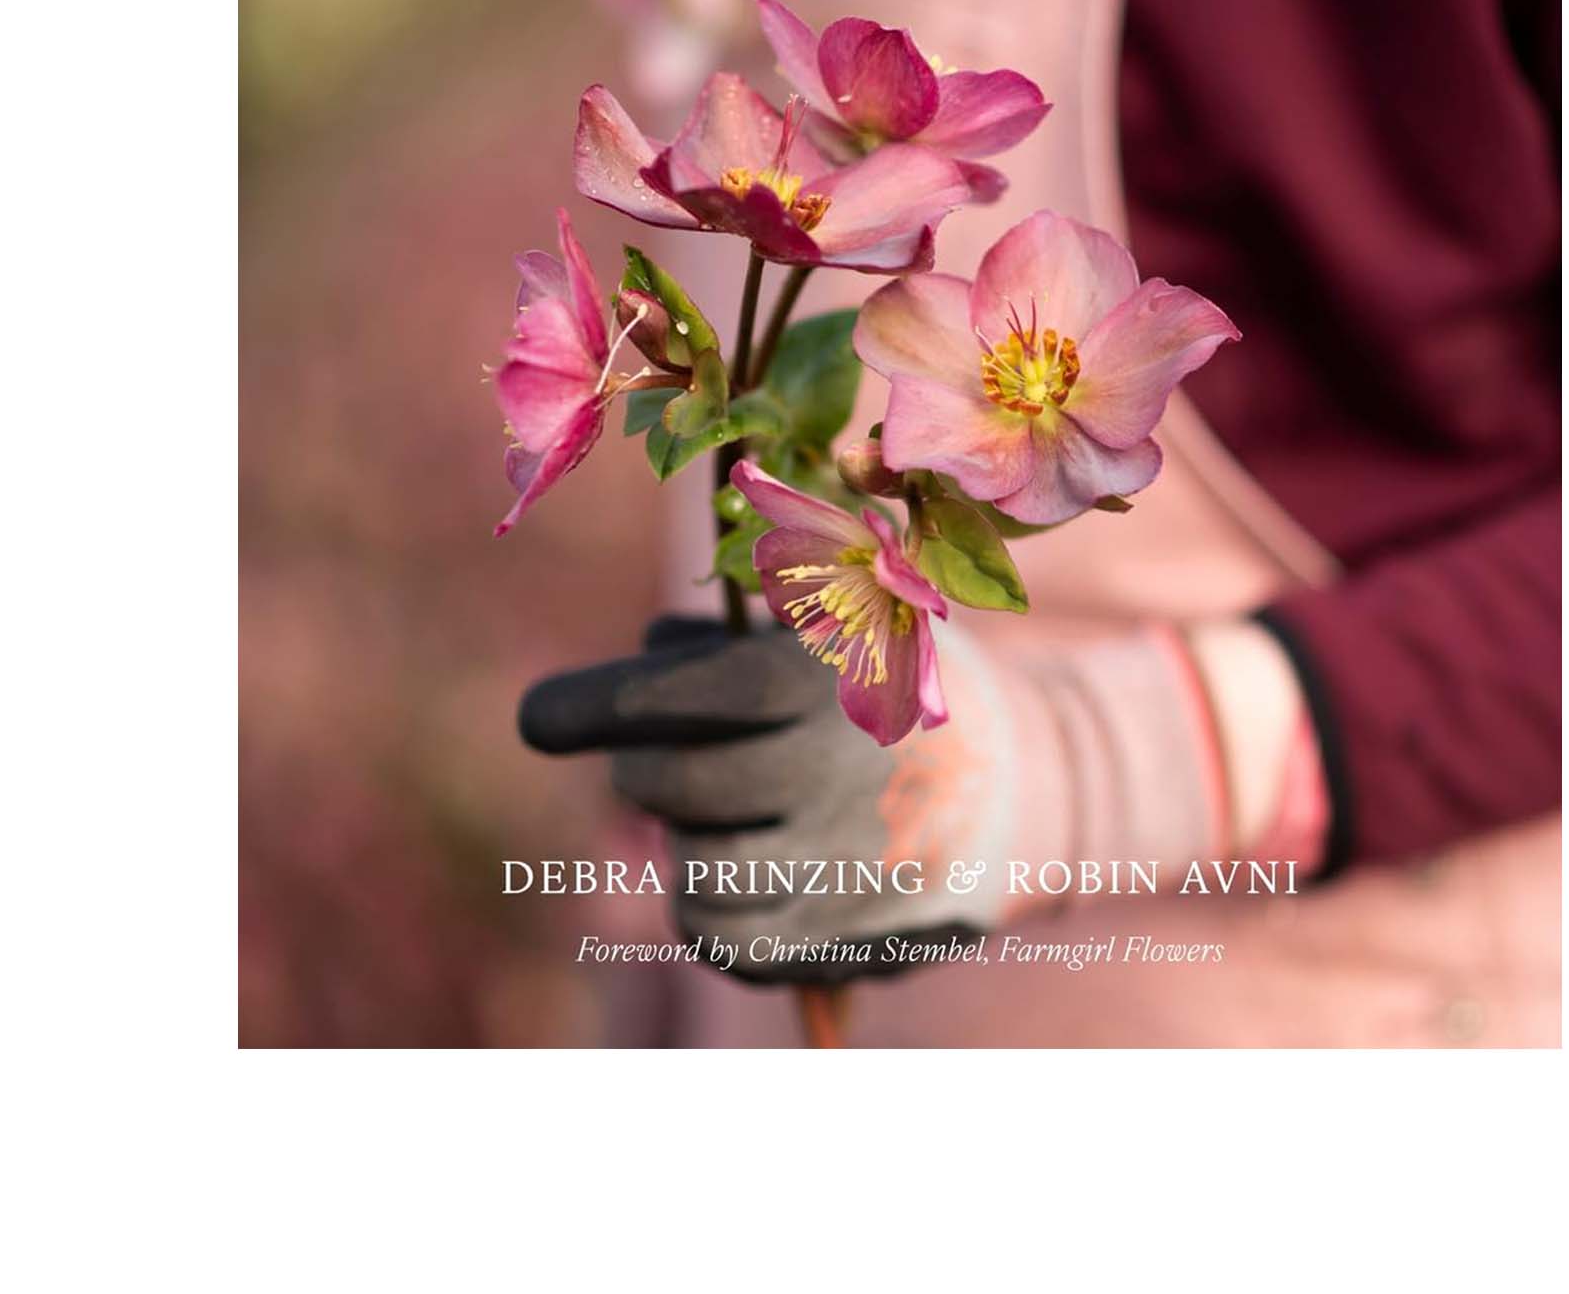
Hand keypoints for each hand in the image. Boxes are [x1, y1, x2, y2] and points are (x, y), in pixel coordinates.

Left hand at [519, 610, 1235, 985]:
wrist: (1032, 780)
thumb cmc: (898, 684)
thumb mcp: (837, 623)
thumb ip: (729, 636)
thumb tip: (636, 662)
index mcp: (829, 677)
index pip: (676, 694)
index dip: (590, 707)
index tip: (537, 720)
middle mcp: (833, 772)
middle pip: (665, 782)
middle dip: (641, 765)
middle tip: (654, 756)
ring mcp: (847, 865)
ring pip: (692, 876)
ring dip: (689, 841)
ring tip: (731, 814)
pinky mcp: (855, 940)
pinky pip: (732, 945)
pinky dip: (719, 910)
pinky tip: (748, 872)